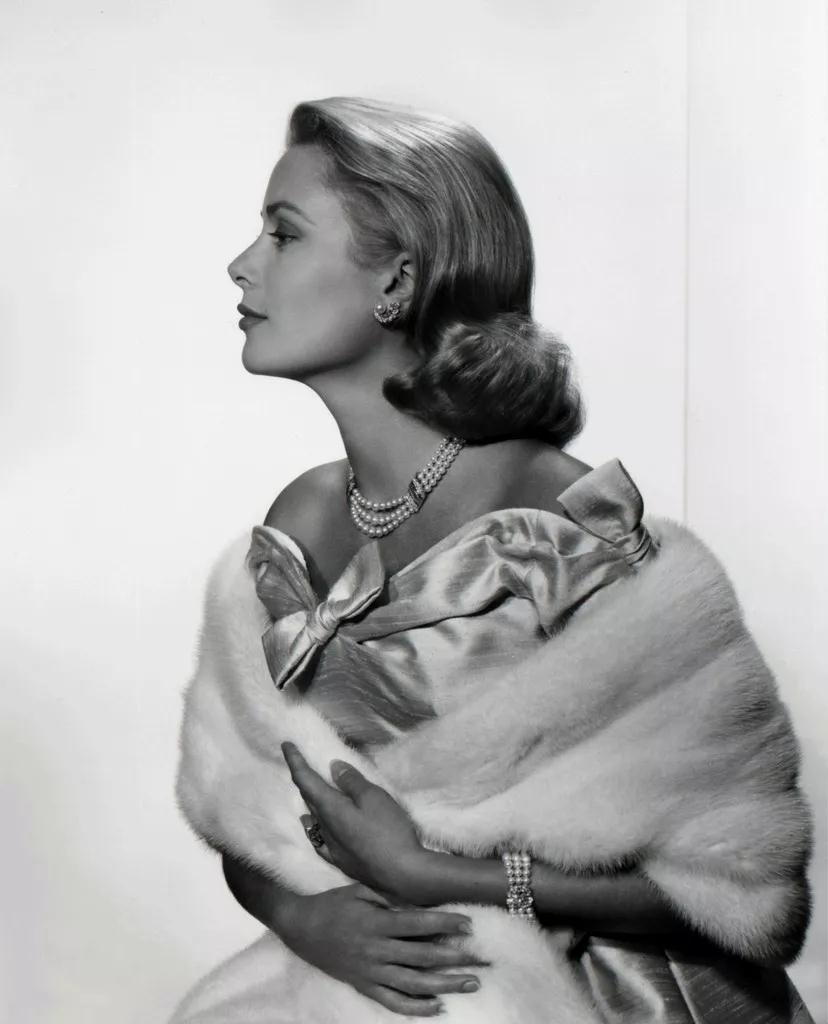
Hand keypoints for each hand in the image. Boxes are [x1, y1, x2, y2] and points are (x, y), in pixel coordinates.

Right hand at [279, 882, 485, 1016]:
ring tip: (471, 983)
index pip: (418, 924)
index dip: (445, 924)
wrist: (300, 928)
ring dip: (445, 985)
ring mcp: (370, 972)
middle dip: (456, 957)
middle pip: (422, 957)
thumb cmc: (333, 903)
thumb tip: (417, 906)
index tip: (469, 924)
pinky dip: (416, 1008)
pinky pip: (393, 1002)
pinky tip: (438, 1007)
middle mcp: (376, 950)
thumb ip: (388, 899)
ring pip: (413, 983)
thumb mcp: (359, 890)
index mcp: (376, 922)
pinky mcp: (364, 986)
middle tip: (482, 958)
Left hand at [282, 741, 426, 900]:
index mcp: (330, 808)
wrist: (402, 874)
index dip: (295, 761)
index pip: (305, 780)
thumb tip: (332, 767)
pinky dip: (311, 828)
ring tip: (307, 790)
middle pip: (308, 798)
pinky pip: (318, 840)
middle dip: (302, 778)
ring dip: (308, 801)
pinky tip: (310, 827)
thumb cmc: (389, 831)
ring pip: (312, 818)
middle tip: (299, 762)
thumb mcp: (374, 797)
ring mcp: (332, 846)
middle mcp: (325, 827)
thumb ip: (351, 781)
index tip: (286, 744)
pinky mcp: (341, 861)